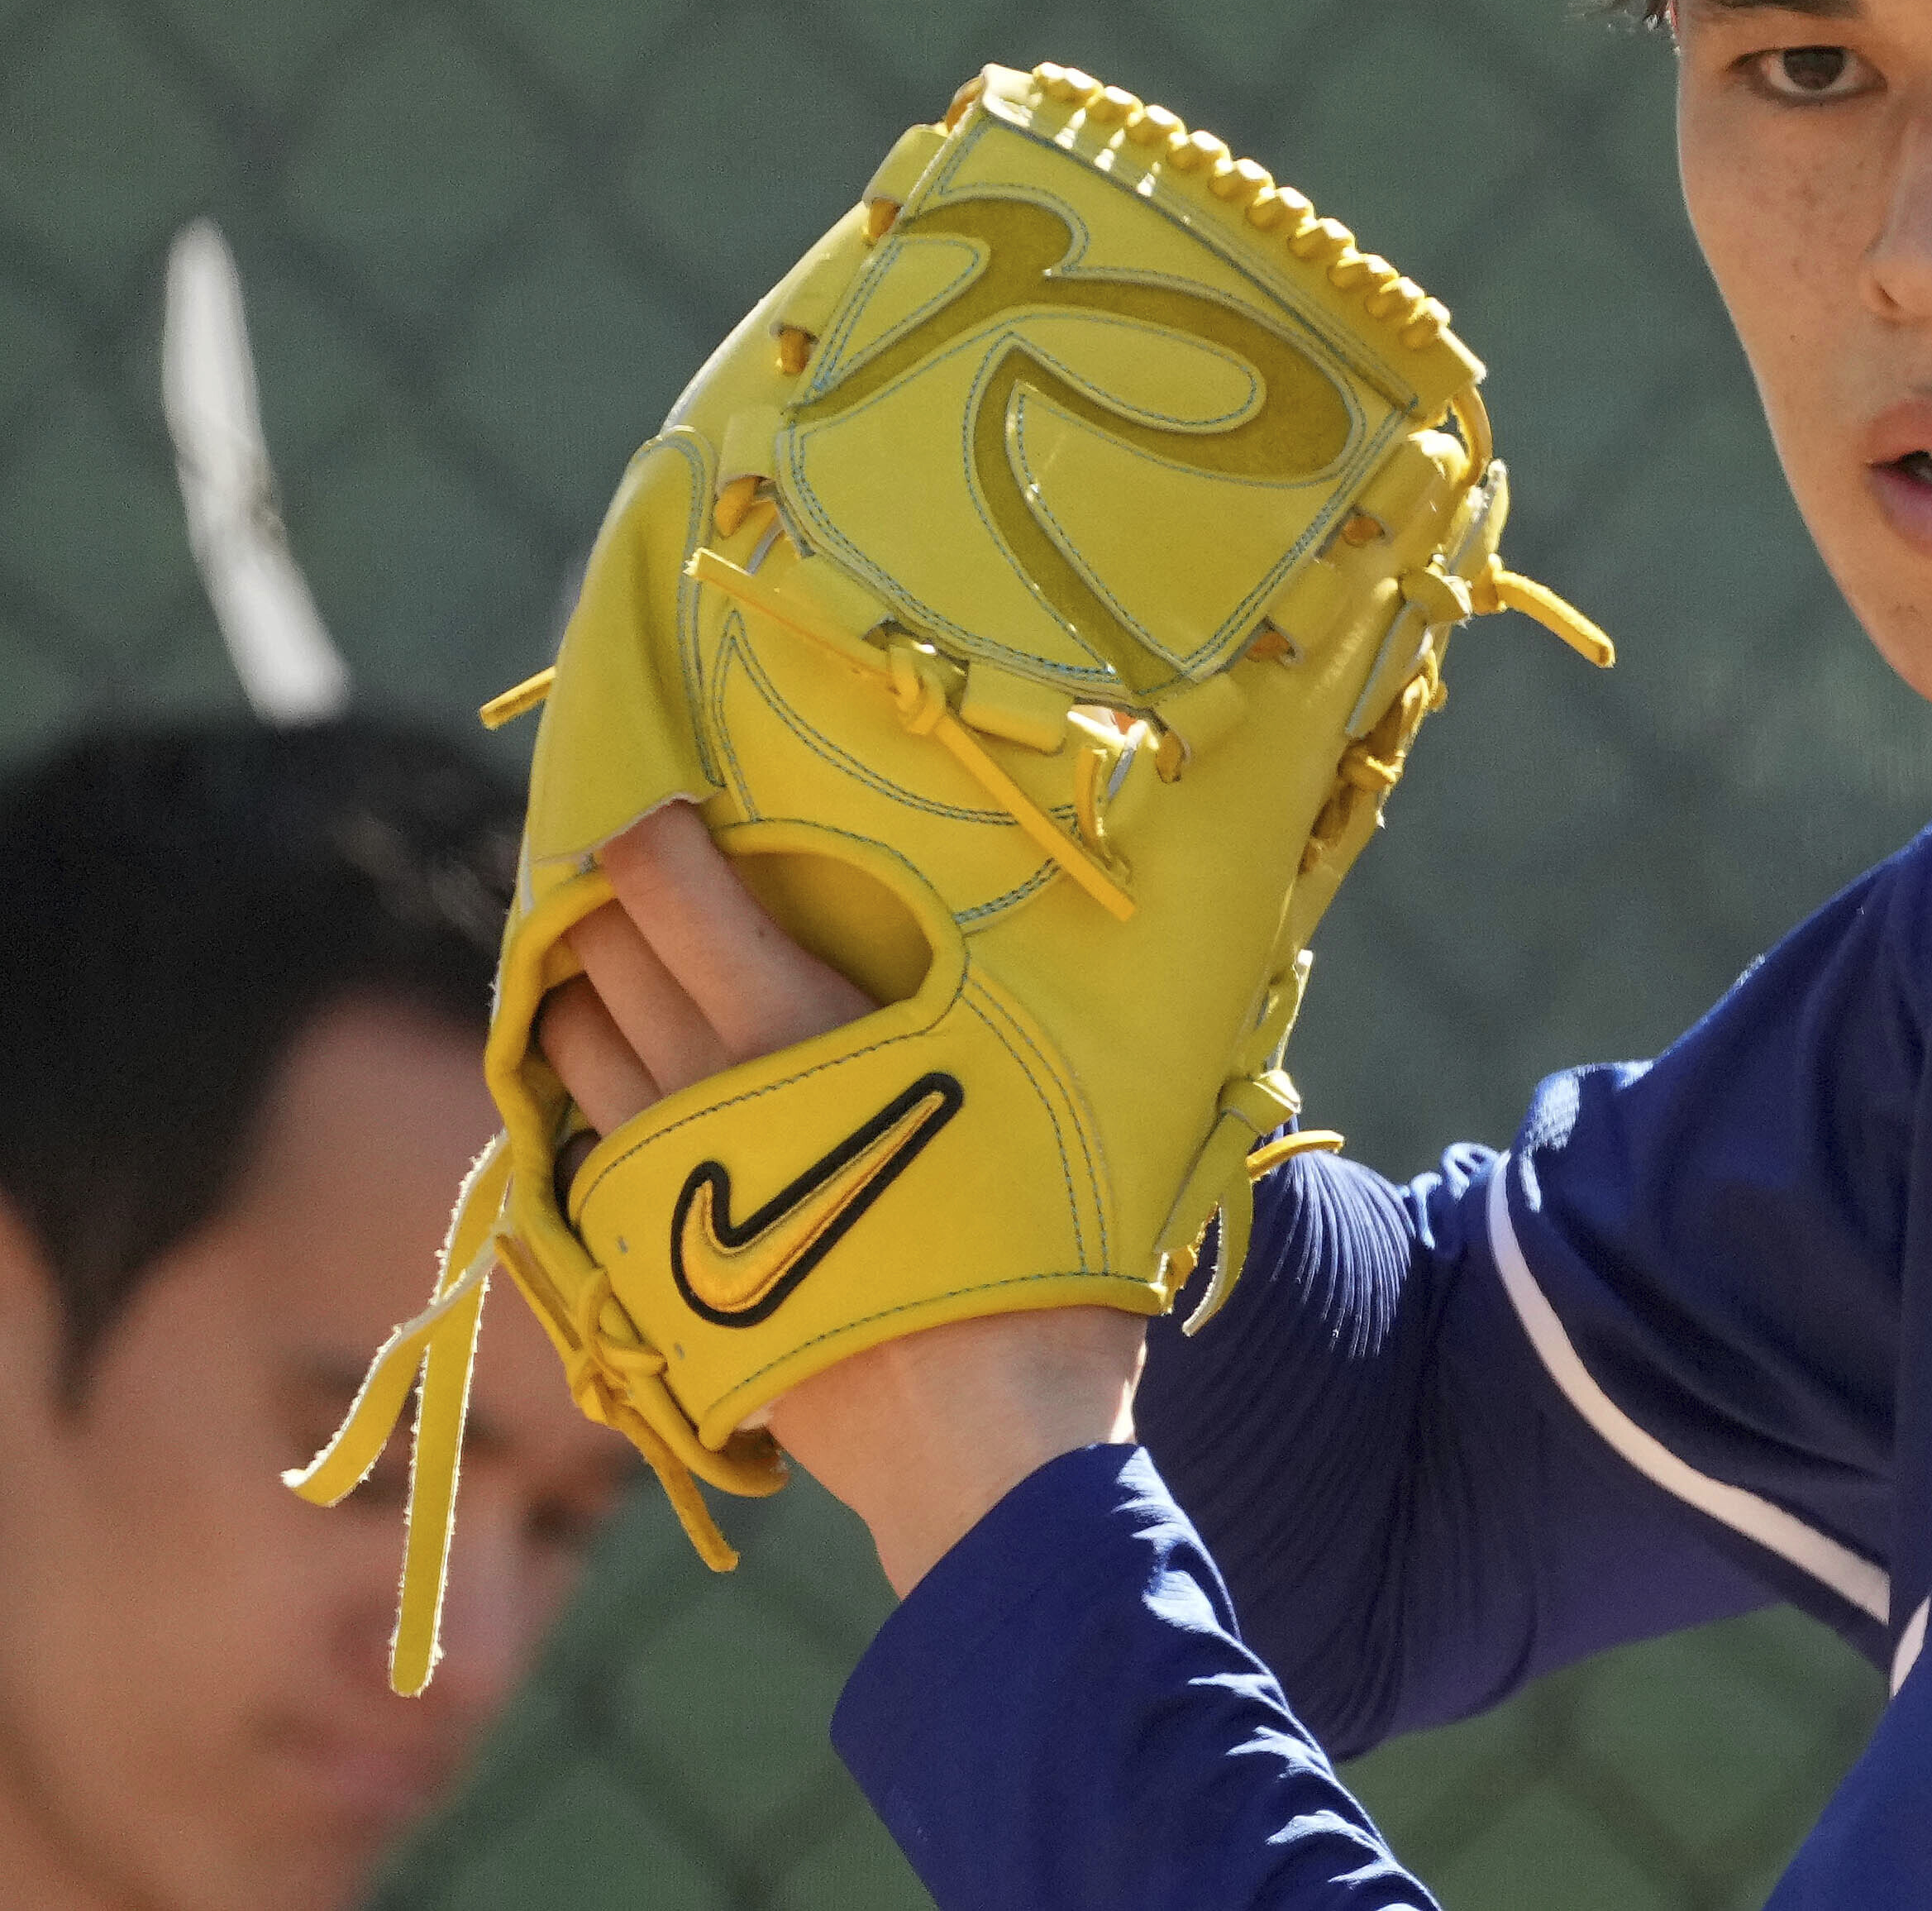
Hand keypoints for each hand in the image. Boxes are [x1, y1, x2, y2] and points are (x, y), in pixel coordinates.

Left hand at [539, 803, 1146, 1594]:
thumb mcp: (1049, 1088)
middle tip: (645, 873)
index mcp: (796, 1026)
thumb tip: (1038, 929)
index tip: (662, 799)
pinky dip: (584, 1093)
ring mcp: (659, 1179)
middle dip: (607, 898)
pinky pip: (577, 1144)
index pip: (667, 884)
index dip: (646, 825)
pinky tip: (626, 1086)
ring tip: (623, 968)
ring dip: (582, 991)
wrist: (978, 1444)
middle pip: (597, 950)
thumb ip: (1009, 997)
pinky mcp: (640, 1260)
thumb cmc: (1040, 1253)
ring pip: (570, 1041)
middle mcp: (703, 1087)